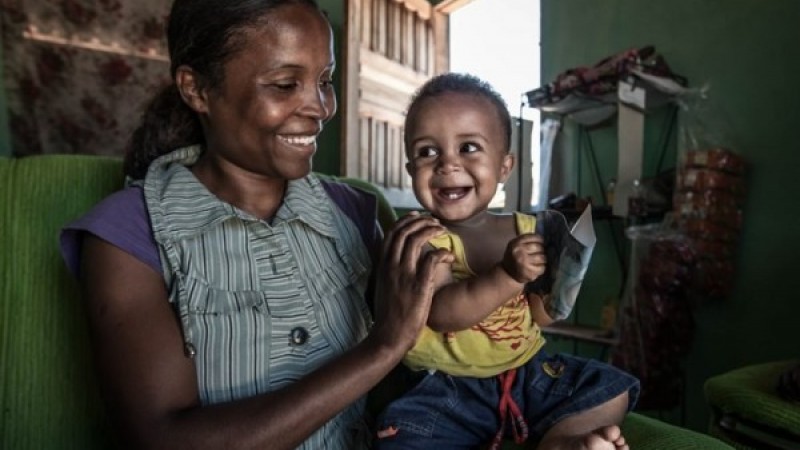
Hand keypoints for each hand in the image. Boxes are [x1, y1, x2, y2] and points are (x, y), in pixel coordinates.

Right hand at [371, 212, 453, 351]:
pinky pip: (432, 259)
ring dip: (432, 231)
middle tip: (434, 222)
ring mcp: (404, 274)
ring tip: (443, 231)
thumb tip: (395, 260)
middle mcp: (391, 266)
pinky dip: (442, 253)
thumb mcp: (382, 287)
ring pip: (416, 239)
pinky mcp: (419, 285)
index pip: (391, 233)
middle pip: (404, 231)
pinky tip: (449, 257)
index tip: (417, 217)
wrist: (389, 336)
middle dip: (421, 222)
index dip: (405, 221)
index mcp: (382, 265)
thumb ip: (388, 271)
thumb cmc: (388, 314)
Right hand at [500, 233, 545, 283]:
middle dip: (541, 250)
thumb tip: (544, 238)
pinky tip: (537, 267)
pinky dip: (541, 267)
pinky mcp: (529, 272)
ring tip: (538, 260)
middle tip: (539, 253)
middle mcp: (519, 252)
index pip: (534, 237)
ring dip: (542, 259)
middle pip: (539, 247)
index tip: (541, 242)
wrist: (507, 273)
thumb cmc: (514, 257)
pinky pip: (542, 267)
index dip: (540, 240)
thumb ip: (526, 240)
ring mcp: (524, 263)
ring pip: (542, 257)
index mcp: (515, 243)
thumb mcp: (515, 245)